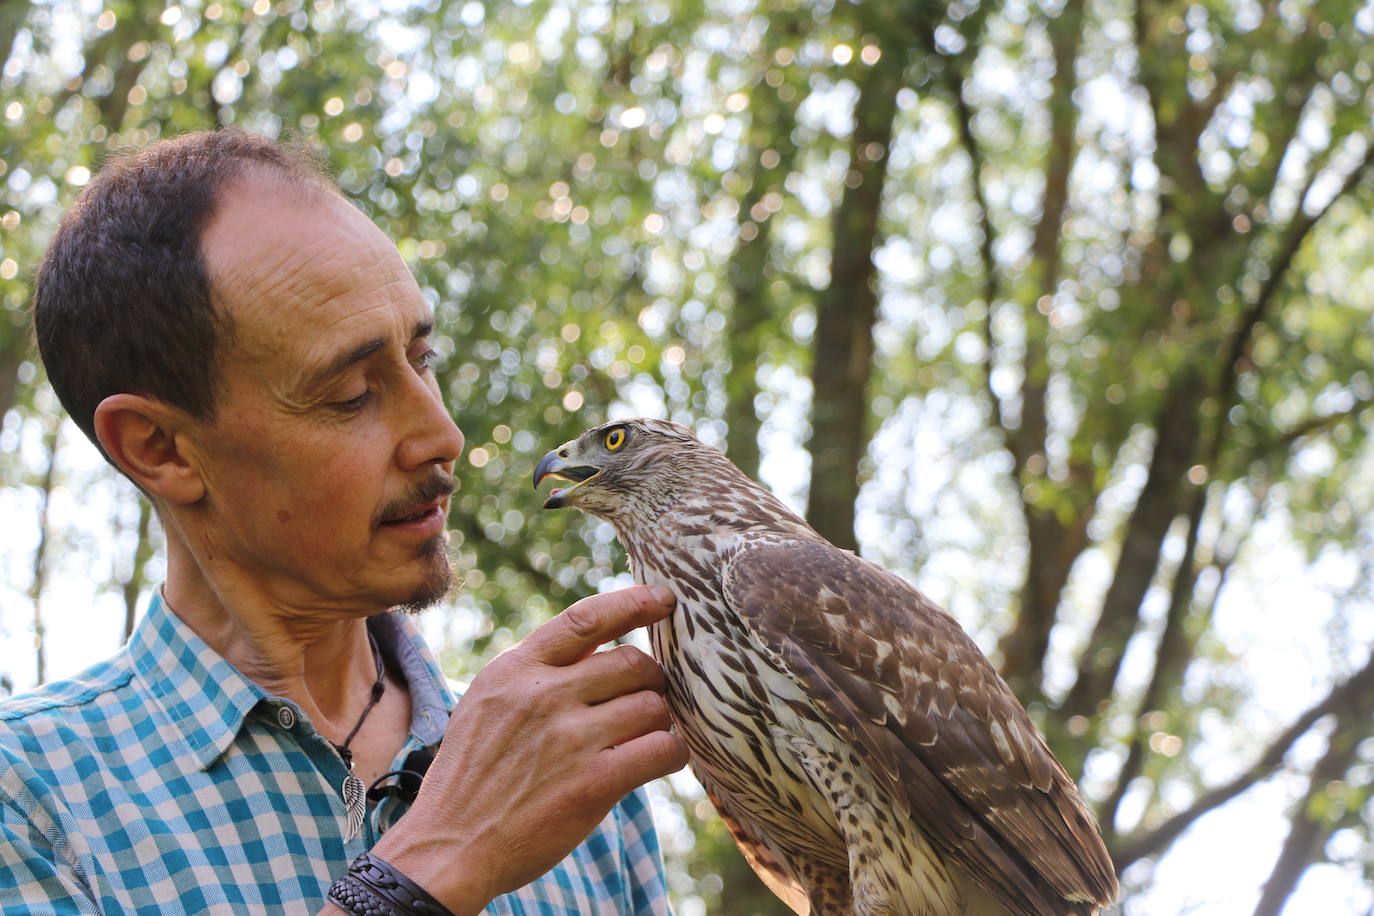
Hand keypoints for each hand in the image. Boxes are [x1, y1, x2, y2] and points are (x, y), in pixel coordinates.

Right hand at [369, 585, 688, 914]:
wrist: (448, 848)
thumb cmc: (472, 776)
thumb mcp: (487, 703)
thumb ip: (536, 672)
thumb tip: (600, 645)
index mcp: (515, 669)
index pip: (586, 617)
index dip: (632, 603)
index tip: (665, 600)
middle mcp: (543, 695)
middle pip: (632, 663)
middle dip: (650, 681)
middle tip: (646, 701)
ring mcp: (570, 738)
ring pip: (652, 706)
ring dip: (660, 721)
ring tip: (647, 737)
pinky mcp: (594, 783)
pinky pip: (662, 749)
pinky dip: (673, 753)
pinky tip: (663, 760)